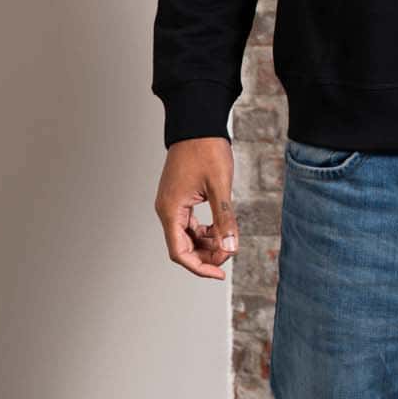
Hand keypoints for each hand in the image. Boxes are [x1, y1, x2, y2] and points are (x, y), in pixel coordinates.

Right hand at [155, 137, 237, 278]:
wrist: (197, 125)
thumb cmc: (206, 150)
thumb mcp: (220, 186)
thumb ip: (224, 219)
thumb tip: (230, 247)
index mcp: (171, 210)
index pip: (180, 252)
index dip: (200, 267)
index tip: (220, 273)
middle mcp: (167, 210)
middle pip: (183, 247)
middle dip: (206, 255)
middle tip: (230, 252)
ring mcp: (172, 204)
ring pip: (187, 237)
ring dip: (207, 244)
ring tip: (228, 240)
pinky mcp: (180, 198)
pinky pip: (190, 224)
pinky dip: (205, 231)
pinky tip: (221, 229)